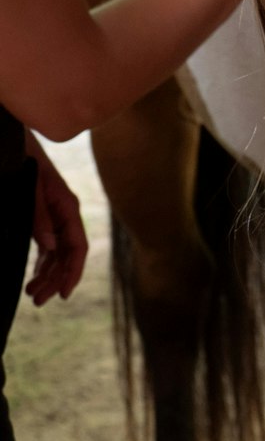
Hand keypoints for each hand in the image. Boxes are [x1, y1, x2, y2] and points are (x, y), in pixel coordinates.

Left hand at [26, 145, 87, 304]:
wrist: (11, 139)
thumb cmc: (21, 160)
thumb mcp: (29, 188)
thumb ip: (39, 216)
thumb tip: (50, 247)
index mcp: (67, 206)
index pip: (77, 246)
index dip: (72, 271)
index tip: (63, 293)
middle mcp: (64, 212)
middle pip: (67, 253)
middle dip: (56, 278)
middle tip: (38, 301)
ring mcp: (53, 214)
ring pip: (57, 252)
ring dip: (48, 274)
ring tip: (32, 294)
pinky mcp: (41, 215)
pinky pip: (47, 245)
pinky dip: (42, 262)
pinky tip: (33, 276)